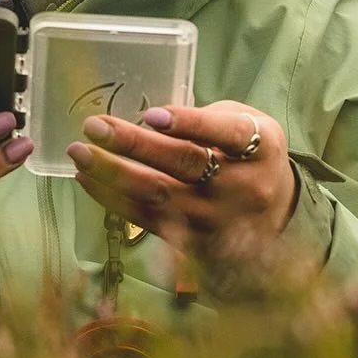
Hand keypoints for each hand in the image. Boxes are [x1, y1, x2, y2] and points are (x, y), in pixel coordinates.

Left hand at [66, 100, 296, 264]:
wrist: (278, 223)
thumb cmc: (251, 160)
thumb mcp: (249, 128)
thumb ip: (211, 119)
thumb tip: (154, 118)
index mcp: (261, 148)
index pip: (227, 133)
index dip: (189, 123)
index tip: (152, 115)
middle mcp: (243, 187)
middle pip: (185, 163)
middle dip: (135, 144)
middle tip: (94, 126)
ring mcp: (217, 219)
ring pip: (159, 195)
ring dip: (113, 174)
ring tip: (79, 152)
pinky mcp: (193, 242)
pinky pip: (147, 219)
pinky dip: (113, 198)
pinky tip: (87, 178)